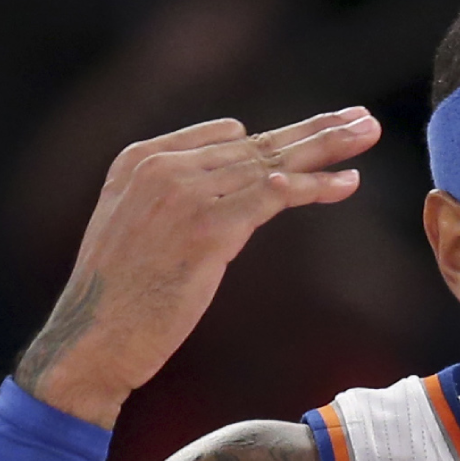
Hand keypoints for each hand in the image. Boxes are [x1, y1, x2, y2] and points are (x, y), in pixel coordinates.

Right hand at [16, 109, 381, 426]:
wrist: (91, 340)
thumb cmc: (116, 301)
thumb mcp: (134, 231)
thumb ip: (169, 202)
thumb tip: (220, 199)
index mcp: (140, 160)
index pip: (224, 137)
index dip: (275, 141)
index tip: (319, 138)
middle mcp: (162, 166)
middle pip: (257, 143)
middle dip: (315, 130)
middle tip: (362, 120)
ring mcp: (185, 193)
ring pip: (272, 163)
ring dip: (327, 148)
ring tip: (368, 134)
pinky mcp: (208, 228)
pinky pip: (273, 197)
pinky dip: (313, 187)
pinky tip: (348, 183)